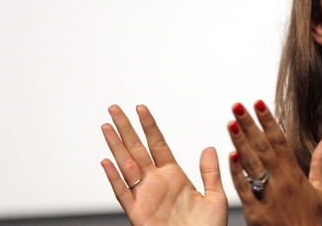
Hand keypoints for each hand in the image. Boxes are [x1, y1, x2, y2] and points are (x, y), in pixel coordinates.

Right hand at [101, 104, 227, 225]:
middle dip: (126, 128)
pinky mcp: (138, 213)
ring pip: (126, 165)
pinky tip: (106, 161)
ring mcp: (145, 196)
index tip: (141, 108)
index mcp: (174, 176)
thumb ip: (209, 172)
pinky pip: (123, 193)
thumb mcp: (215, 197)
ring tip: (107, 126)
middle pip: (137, 149)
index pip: (158, 144)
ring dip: (116, 146)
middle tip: (115, 108)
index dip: (149, 126)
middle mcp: (156, 183)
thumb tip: (208, 147)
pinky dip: (114, 178)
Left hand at [227, 100, 321, 225]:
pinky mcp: (255, 210)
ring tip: (231, 123)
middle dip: (250, 124)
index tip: (258, 103)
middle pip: (263, 147)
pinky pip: (244, 188)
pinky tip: (229, 156)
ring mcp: (267, 194)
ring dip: (240, 142)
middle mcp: (280, 180)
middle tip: (237, 106)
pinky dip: (237, 172)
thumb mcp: (320, 190)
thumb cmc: (308, 219)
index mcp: (294, 173)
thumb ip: (321, 162)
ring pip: (252, 163)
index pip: (280, 140)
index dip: (269, 120)